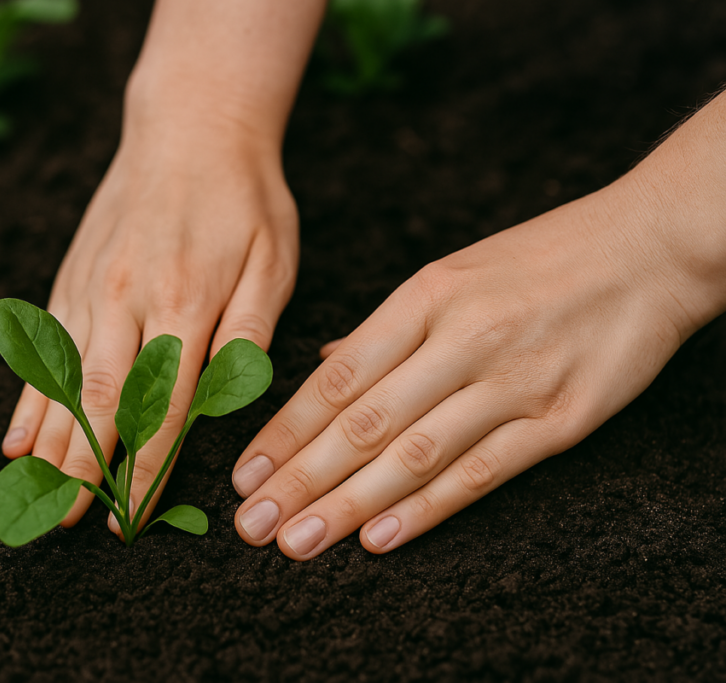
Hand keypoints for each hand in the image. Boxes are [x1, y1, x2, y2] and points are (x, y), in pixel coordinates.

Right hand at [1, 121, 297, 530]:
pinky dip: (27, 398)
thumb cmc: (244, 200)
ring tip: (34, 498)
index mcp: (186, 305)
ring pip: (61, 382)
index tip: (132, 520)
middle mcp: (127, 302)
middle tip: (66, 527)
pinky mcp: (70, 279)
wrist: (189, 126)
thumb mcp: (271, 263)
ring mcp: (91, 290)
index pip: (161, 409)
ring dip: (48, 446)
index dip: (144, 471)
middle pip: (97, 404)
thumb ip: (247, 335)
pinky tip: (15, 438)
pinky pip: (43, 349)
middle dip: (83, 473)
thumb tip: (223, 403)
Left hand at [231, 177, 707, 559]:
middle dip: (299, 479)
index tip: (245, 473)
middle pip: (362, 422)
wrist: (650, 247)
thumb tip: (325, 362)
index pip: (337, 377)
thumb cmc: (541, 260)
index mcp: (424, 297)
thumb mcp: (452, 273)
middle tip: (251, 524)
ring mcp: (511, 381)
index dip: (285, 430)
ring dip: (348, 503)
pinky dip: (428, 506)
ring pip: (413, 452)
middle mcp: (460, 339)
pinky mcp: (561, 419)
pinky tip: (380, 536)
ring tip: (297, 541)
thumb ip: (386, 327)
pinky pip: (483, 470)